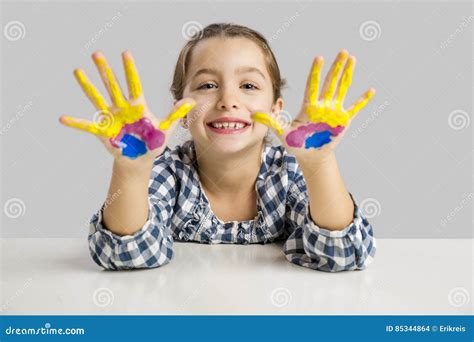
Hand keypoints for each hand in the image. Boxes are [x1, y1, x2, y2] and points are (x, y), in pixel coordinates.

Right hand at [59, 51, 194, 162]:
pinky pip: (87, 126)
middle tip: (97, 53)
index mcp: (137, 106)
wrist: (140, 160)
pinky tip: (62, 118)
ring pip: (98, 98)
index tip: (125, 53)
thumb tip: (191, 101)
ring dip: (88, 85)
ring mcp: (111, 118)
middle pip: (113, 86)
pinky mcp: (103, 131)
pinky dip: (75, 123)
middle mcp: (122, 108)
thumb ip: (175, 115)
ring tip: (78, 71)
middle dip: (105, 70)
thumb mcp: (165, 129)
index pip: (133, 84)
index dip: (129, 69)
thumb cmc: (152, 143)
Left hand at [251, 49, 374, 161]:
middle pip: (330, 82)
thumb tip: (253, 115)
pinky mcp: (343, 121)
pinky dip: (363, 100)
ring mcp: (334, 112)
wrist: (310, 156)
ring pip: (342, 89)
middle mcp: (322, 105)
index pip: (313, 85)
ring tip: (353, 59)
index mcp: (309, 106)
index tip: (319, 58)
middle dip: (336, 67)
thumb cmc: (296, 143)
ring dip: (348, 74)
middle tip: (342, 51)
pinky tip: (371, 90)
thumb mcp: (282, 132)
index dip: (316, 72)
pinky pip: (355, 108)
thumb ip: (271, 122)